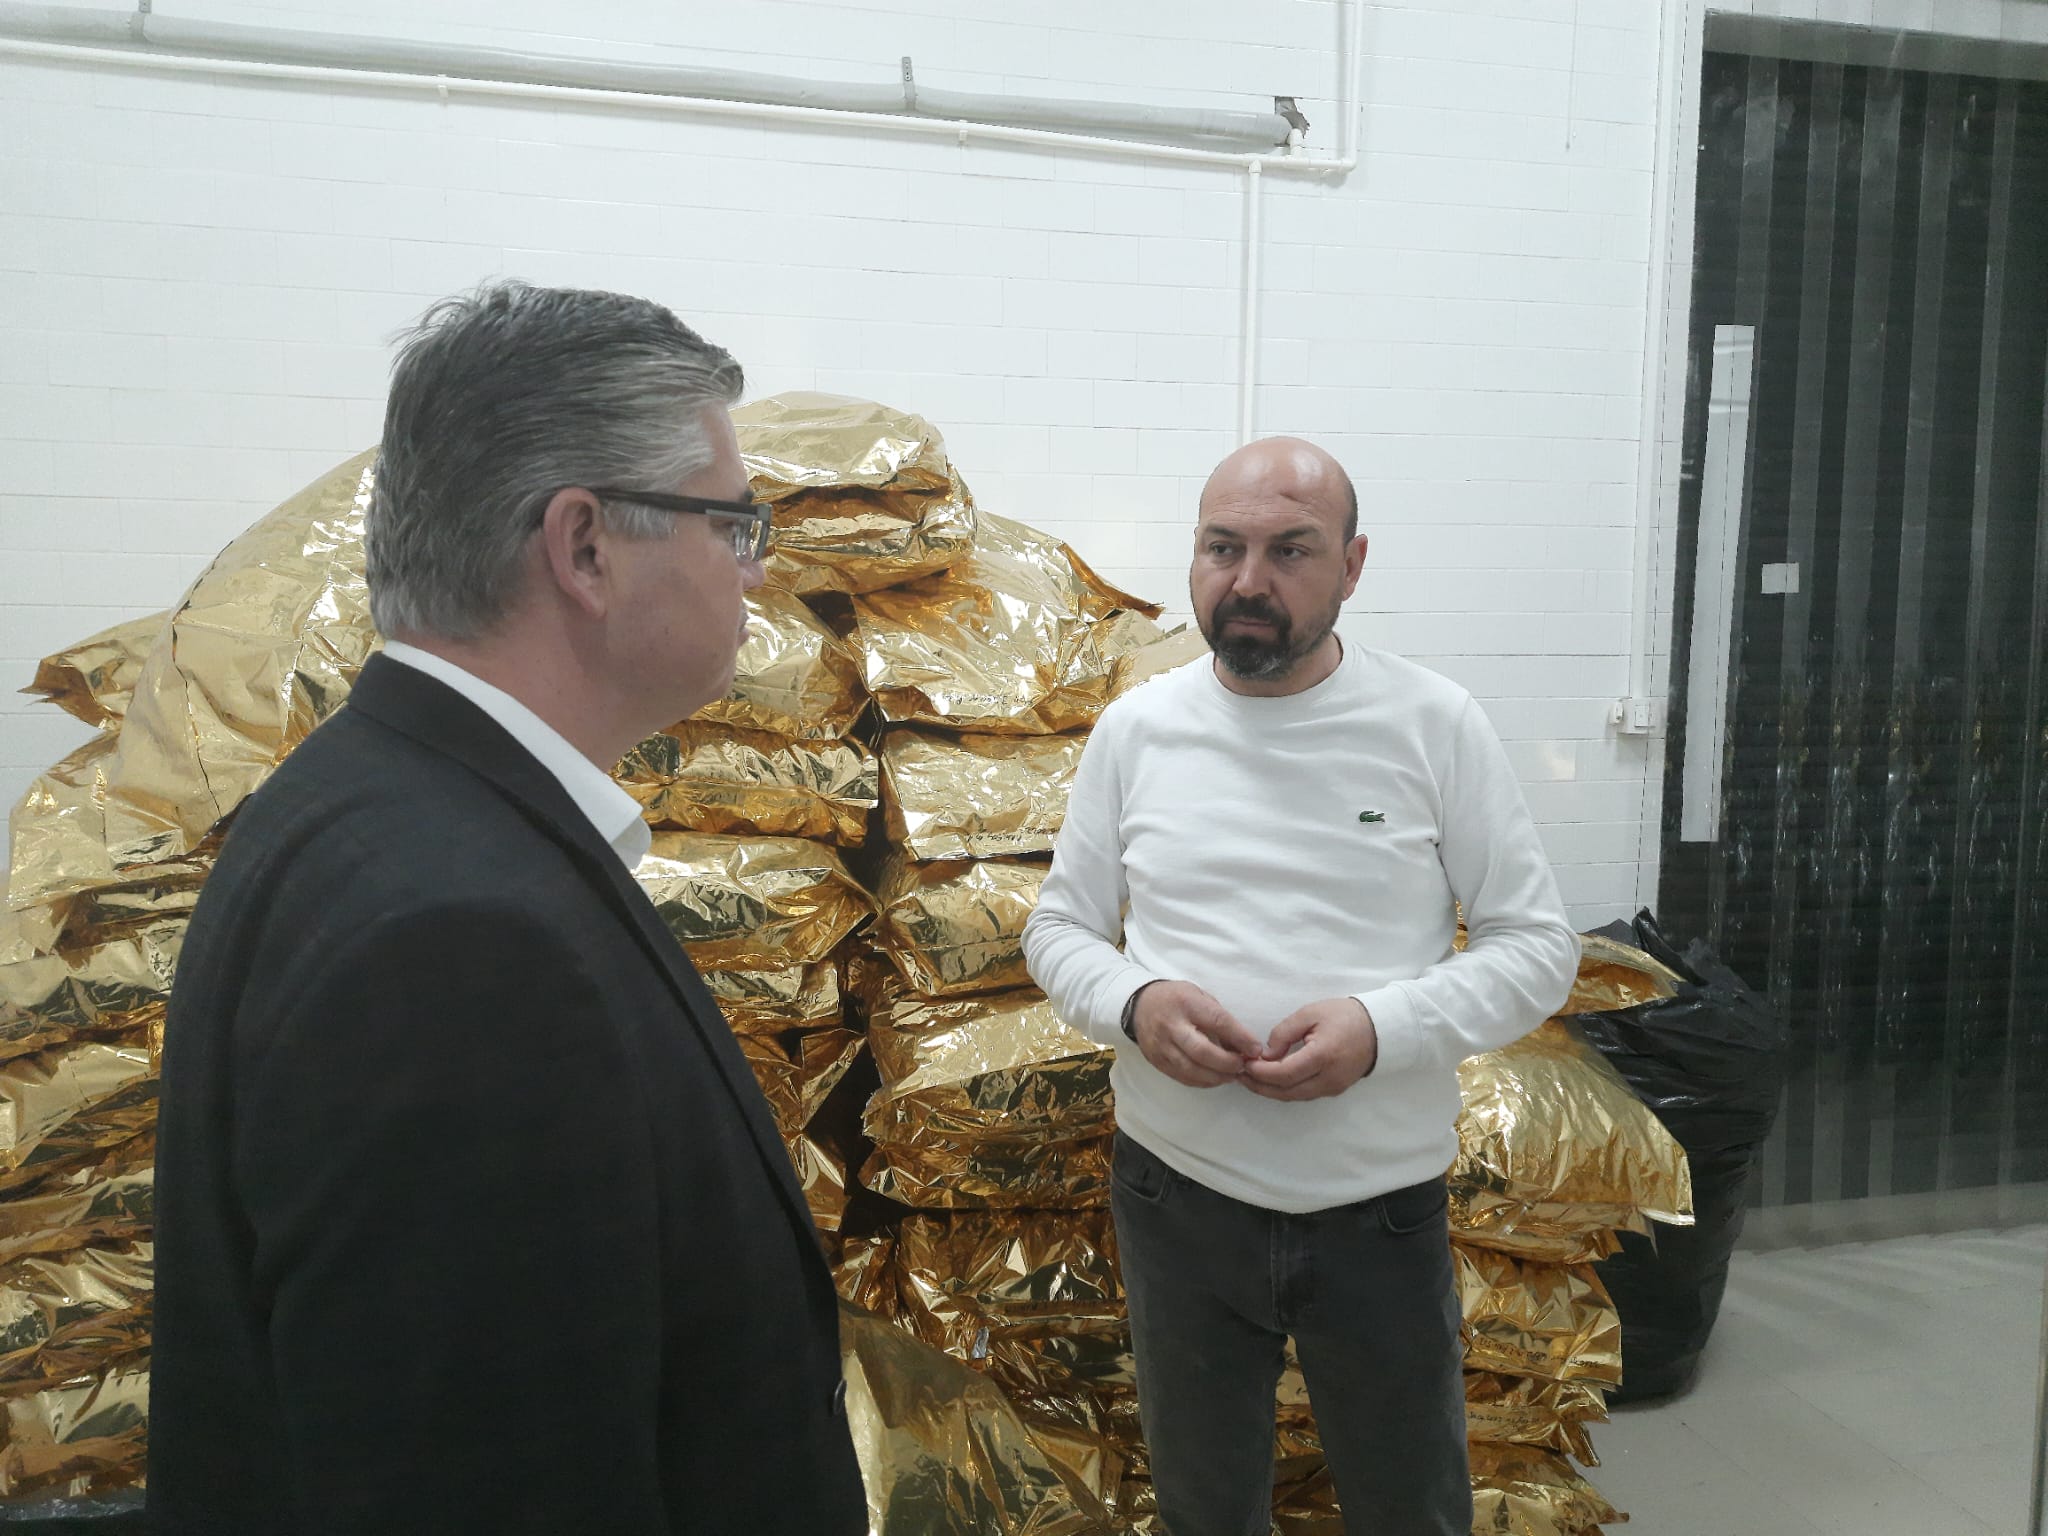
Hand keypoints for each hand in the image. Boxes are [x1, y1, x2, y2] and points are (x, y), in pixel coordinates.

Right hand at [1128, 981, 1262, 1087]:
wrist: (1139, 1005)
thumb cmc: (1177, 999)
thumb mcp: (1200, 996)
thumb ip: (1220, 1018)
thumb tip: (1245, 1044)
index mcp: (1186, 1003)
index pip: (1217, 1022)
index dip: (1240, 1038)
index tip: (1256, 1049)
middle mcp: (1171, 1025)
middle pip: (1202, 1051)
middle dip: (1227, 1063)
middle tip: (1243, 1066)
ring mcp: (1161, 1045)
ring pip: (1191, 1069)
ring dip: (1216, 1076)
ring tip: (1232, 1076)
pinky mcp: (1156, 1060)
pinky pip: (1182, 1077)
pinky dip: (1202, 1081)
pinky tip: (1215, 1078)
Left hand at [1242, 998, 1377, 1100]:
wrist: (1379, 1029)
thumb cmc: (1344, 1016)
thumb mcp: (1310, 1013)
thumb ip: (1284, 1033)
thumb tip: (1266, 1054)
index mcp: (1322, 1057)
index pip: (1283, 1073)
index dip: (1260, 1072)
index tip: (1243, 1063)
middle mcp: (1328, 1079)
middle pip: (1286, 1092)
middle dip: (1260, 1086)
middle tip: (1239, 1075)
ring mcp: (1333, 1088)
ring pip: (1294, 1096)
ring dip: (1270, 1090)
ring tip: (1250, 1078)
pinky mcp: (1334, 1090)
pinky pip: (1304, 1094)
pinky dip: (1285, 1089)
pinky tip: (1272, 1079)